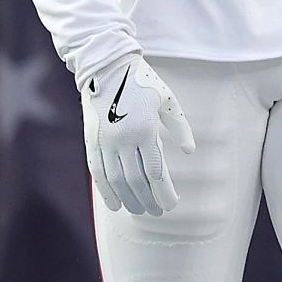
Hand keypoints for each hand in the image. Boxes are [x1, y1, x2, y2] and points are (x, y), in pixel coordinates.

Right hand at [80, 55, 195, 216]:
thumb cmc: (144, 83)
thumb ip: (179, 127)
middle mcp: (123, 139)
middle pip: (136, 181)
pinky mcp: (91, 142)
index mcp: (145, 129)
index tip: (172, 204)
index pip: (155, 171)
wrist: (107, 69)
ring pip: (116, 180)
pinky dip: (106, 191)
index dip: (163, 191)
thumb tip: (189, 151)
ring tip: (140, 211)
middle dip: (148, 199)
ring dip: (129, 199)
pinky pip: (97, 173)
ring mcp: (104, 142)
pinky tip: (115, 205)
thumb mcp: (168, 101)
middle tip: (159, 212)